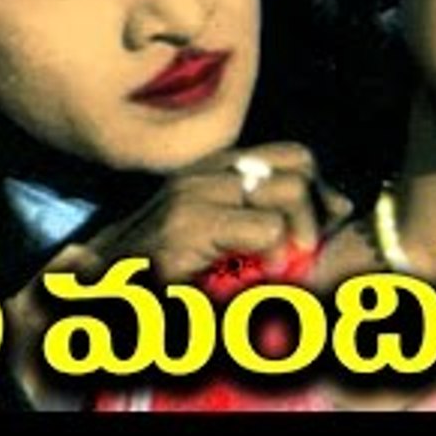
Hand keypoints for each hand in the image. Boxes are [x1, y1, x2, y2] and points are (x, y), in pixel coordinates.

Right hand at [82, 141, 349, 282]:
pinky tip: (262, 272)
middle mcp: (206, 170)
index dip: (319, 187)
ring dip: (300, 231)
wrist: (97, 281)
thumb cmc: (160, 266)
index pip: (291, 154)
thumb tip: (338, 205)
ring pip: (288, 191)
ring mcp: (196, 192)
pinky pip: (265, 228)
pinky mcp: (189, 224)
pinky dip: (276, 254)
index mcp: (215, 168)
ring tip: (283, 263)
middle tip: (310, 245)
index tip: (325, 223)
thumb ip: (265, 213)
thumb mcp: (218, 229)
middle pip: (298, 163)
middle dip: (317, 206)